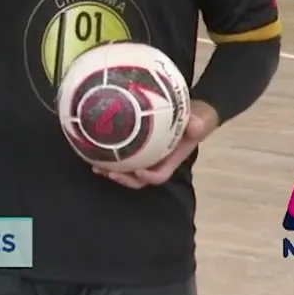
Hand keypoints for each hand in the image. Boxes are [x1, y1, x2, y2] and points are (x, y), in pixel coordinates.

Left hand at [94, 101, 220, 188]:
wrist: (192, 115)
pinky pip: (122, 157)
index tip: (138, 170)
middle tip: (109, 172)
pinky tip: (94, 152)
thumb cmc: (196, 120)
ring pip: (127, 171)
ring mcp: (146, 157)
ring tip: (96, 166)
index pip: (159, 176)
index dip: (148, 177)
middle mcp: (156, 162)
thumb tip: (195, 126)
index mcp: (170, 160)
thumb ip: (198, 124)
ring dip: (111, 171)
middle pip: (138, 179)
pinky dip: (109, 158)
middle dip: (124, 178)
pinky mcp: (137, 148)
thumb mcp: (199, 121)